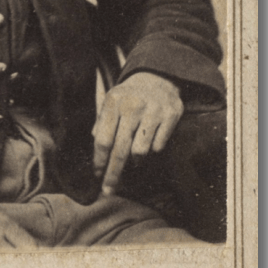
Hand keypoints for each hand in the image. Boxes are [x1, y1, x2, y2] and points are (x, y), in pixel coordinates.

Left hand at [92, 72, 183, 196]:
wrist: (158, 77)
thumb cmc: (129, 96)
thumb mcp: (111, 102)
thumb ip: (102, 123)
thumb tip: (96, 148)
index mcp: (114, 102)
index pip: (104, 139)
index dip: (100, 161)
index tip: (97, 176)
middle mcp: (133, 106)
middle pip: (120, 150)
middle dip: (113, 173)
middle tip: (109, 189)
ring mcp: (153, 110)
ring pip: (140, 151)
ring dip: (136, 160)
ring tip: (134, 156)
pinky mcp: (171, 115)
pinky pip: (158, 146)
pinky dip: (153, 149)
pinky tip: (150, 139)